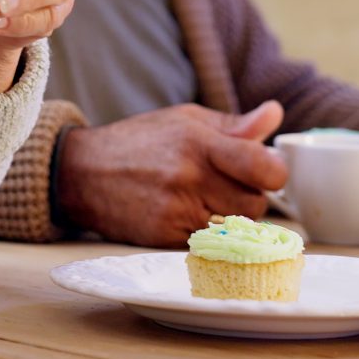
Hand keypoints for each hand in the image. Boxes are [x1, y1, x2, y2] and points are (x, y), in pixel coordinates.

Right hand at [53, 101, 287, 247]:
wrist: (82, 173)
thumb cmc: (139, 142)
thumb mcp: (184, 120)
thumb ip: (233, 125)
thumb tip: (275, 115)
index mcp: (199, 142)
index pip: (264, 168)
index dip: (273, 173)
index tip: (265, 171)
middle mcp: (190, 177)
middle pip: (256, 204)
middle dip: (249, 196)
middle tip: (226, 186)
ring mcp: (177, 211)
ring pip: (237, 229)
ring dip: (231, 219)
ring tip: (206, 200)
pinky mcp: (166, 238)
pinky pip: (210, 244)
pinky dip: (207, 234)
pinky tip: (186, 215)